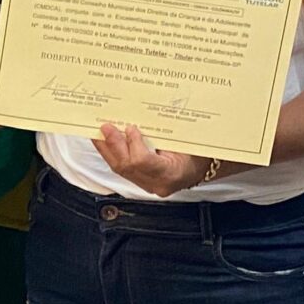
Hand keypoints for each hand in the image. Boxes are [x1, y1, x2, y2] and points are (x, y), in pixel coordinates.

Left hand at [93, 122, 216, 196]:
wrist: (203, 167)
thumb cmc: (199, 152)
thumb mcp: (187, 140)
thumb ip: (166, 133)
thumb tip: (142, 117)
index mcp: (173, 174)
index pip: (144, 162)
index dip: (133, 144)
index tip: (131, 128)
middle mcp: (158, 184)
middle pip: (127, 167)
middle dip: (113, 145)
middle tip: (105, 127)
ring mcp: (149, 186)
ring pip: (120, 169)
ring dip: (107, 149)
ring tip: (99, 132)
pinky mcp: (141, 182)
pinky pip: (123, 169)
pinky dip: (113, 154)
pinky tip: (106, 142)